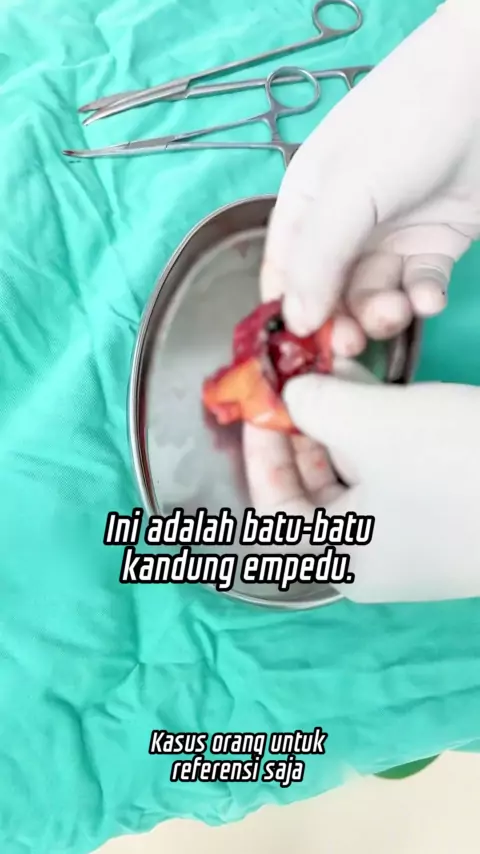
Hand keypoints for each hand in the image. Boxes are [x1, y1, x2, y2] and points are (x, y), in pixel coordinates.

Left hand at [243, 367, 479, 603]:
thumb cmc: (460, 469)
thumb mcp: (375, 426)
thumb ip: (316, 406)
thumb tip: (295, 395)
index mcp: (339, 559)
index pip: (272, 511)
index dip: (260, 452)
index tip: (261, 404)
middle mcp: (369, 557)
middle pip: (312, 490)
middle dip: (306, 428)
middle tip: (301, 377)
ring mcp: (411, 537)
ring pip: (355, 474)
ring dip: (344, 422)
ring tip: (338, 369)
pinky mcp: (444, 512)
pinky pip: (393, 471)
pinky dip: (381, 431)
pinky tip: (380, 390)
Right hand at [261, 0, 479, 349]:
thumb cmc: (404, 126)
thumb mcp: (346, 193)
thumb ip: (316, 260)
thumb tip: (296, 323)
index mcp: (305, 205)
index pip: (285, 272)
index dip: (290, 310)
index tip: (301, 345)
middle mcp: (342, 226)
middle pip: (330, 293)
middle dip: (339, 321)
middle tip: (351, 343)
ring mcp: (389, 236)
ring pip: (374, 296)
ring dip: (382, 312)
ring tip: (398, 310)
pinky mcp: (433, 245)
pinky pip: (418, 287)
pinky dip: (421, 299)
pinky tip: (428, 297)